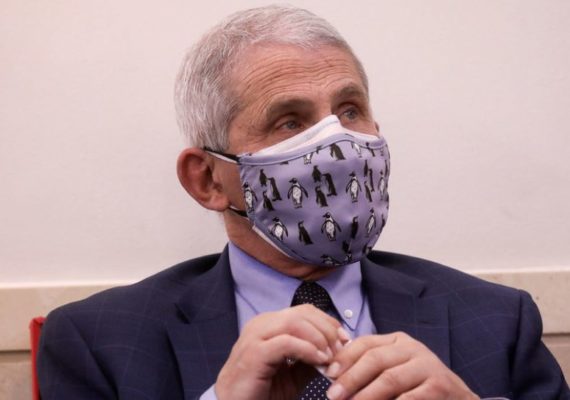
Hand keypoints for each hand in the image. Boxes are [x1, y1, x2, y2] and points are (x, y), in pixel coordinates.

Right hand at [215, 304, 345, 399]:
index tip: (346, 340)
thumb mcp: (293, 374)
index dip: (328, 322)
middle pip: (302, 313)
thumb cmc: (261, 392)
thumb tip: (336, 351)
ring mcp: (255, 336)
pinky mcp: (254, 352)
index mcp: (269, 324)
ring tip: (331, 357)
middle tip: (342, 349)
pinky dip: (307, 349)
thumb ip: (310, 359)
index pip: (304, 311)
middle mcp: (261, 324)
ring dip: (319, 338)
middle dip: (327, 329)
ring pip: (295, 323)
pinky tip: (319, 360)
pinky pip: (286, 342)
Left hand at [324, 332, 479, 399]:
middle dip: (351, 378)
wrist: (456, 399)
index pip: (366, 343)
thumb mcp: (394, 369)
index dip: (345, 357)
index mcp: (398, 341)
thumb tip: (335, 375)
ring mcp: (427, 366)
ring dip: (367, 396)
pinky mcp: (439, 385)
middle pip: (375, 359)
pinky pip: (409, 398)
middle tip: (334, 395)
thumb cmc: (417, 386)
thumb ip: (370, 368)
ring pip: (390, 379)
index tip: (329, 373)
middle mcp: (413, 348)